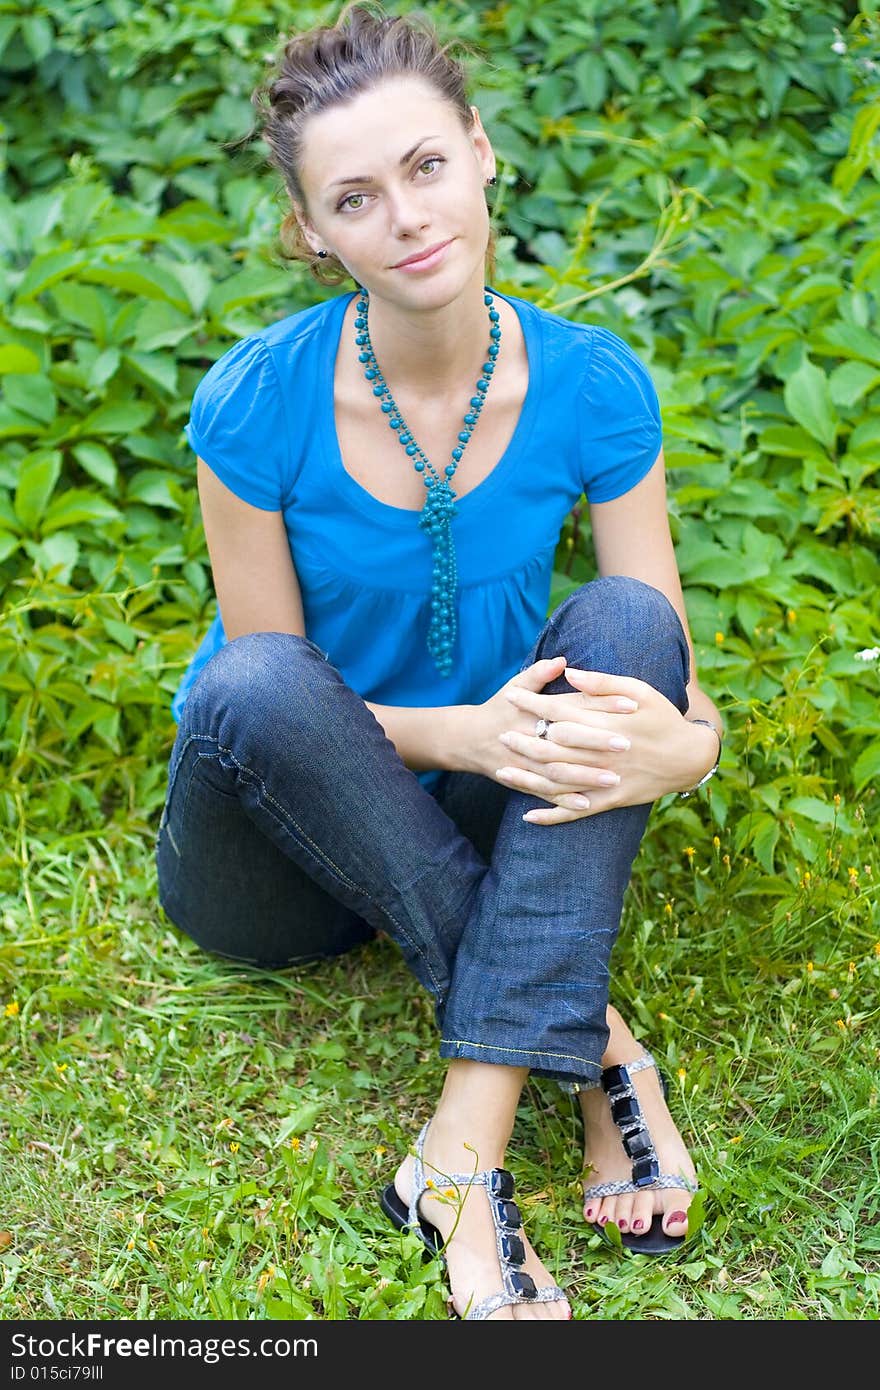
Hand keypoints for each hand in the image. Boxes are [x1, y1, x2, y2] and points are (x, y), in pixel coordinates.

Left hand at [475, 659, 719, 824]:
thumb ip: (603, 683)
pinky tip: (528, 817)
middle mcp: (601, 754)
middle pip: (553, 749)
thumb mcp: (640, 691)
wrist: (689, 757)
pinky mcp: (610, 800)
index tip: (511, 695)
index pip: (559, 712)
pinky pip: (576, 812)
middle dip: (524, 740)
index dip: (533, 703)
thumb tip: (571, 673)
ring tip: (502, 772)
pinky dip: (552, 816)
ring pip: (558, 783)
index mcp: (606, 724)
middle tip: (500, 734)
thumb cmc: (664, 717)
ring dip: (528, 778)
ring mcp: (605, 780)